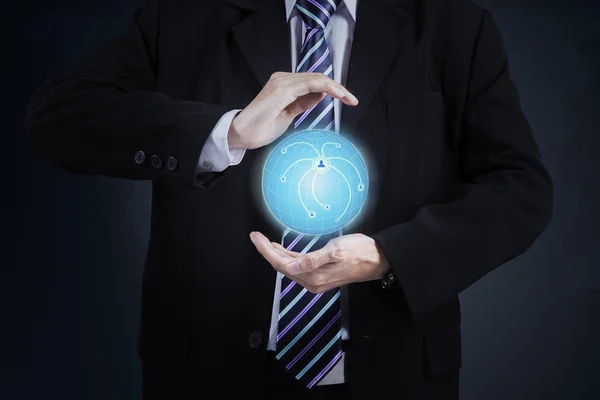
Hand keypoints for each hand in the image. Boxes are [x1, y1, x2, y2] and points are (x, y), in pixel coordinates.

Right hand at [228, 72, 357, 149]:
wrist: (243, 134)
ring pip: (317, 79)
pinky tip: (337, 94)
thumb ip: (304, 103)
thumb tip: (320, 95)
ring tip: (348, 98)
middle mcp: (283, 79)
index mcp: (284, 85)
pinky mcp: (283, 89)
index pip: (314, 81)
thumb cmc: (261, 127)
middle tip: (352, 99)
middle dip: (338, 88)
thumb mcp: (290, 114)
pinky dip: (327, 87)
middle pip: (318, 78)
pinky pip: (311, 83)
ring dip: (336, 88)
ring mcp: (282, 82)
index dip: (332, 88)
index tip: (347, 99)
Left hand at [249, 231, 389, 293]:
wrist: (378, 259)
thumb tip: (291, 266)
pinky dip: (288, 257)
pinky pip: (298, 266)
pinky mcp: (321, 274)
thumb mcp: (335, 251)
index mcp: (314, 276)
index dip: (266, 251)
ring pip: (289, 266)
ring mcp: (316, 279)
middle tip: (256, 236)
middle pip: (282, 266)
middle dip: (267, 251)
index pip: (281, 264)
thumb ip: (312, 260)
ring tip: (265, 241)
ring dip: (276, 254)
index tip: (256, 238)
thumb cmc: (360, 252)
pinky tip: (283, 250)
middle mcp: (313, 281)